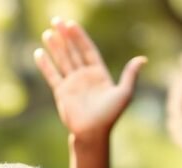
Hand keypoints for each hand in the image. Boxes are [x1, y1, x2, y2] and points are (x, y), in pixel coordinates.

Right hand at [34, 17, 145, 139]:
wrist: (93, 133)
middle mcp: (84, 76)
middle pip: (73, 51)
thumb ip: (130, 75)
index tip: (71, 24)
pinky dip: (45, 65)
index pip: (88, 49)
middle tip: (56, 20)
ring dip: (55, 46)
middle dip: (65, 36)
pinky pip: (52, 75)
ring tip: (47, 32)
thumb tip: (142, 59)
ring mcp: (72, 83)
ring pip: (62, 60)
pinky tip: (39, 52)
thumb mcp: (124, 94)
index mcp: (99, 73)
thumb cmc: (110, 116)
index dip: (80, 37)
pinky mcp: (61, 92)